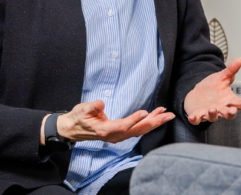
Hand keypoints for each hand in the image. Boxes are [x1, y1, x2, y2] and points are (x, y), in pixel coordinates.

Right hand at [55, 100, 174, 143]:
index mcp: (104, 130)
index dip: (134, 119)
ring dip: (154, 122)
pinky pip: (137, 129)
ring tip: (167, 114)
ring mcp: (118, 136)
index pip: (122, 126)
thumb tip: (100, 103)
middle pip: (136, 130)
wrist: (73, 129)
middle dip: (153, 122)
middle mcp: (114, 136)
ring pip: (139, 130)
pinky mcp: (121, 133)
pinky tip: (157, 116)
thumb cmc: (78, 118)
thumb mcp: (81, 110)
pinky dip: (148, 122)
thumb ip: (91, 107)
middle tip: (167, 115)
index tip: (145, 112)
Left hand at [183, 57, 240, 124]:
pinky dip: (195, 119)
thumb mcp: (221, 78)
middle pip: (229, 114)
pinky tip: (193, 117)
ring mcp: (209, 113)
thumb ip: (231, 70)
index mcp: (228, 100)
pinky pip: (196, 119)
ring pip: (213, 117)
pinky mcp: (197, 115)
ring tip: (213, 108)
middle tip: (233, 111)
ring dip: (213, 114)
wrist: (197, 94)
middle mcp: (220, 108)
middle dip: (231, 113)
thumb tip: (240, 59)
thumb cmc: (211, 88)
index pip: (240, 103)